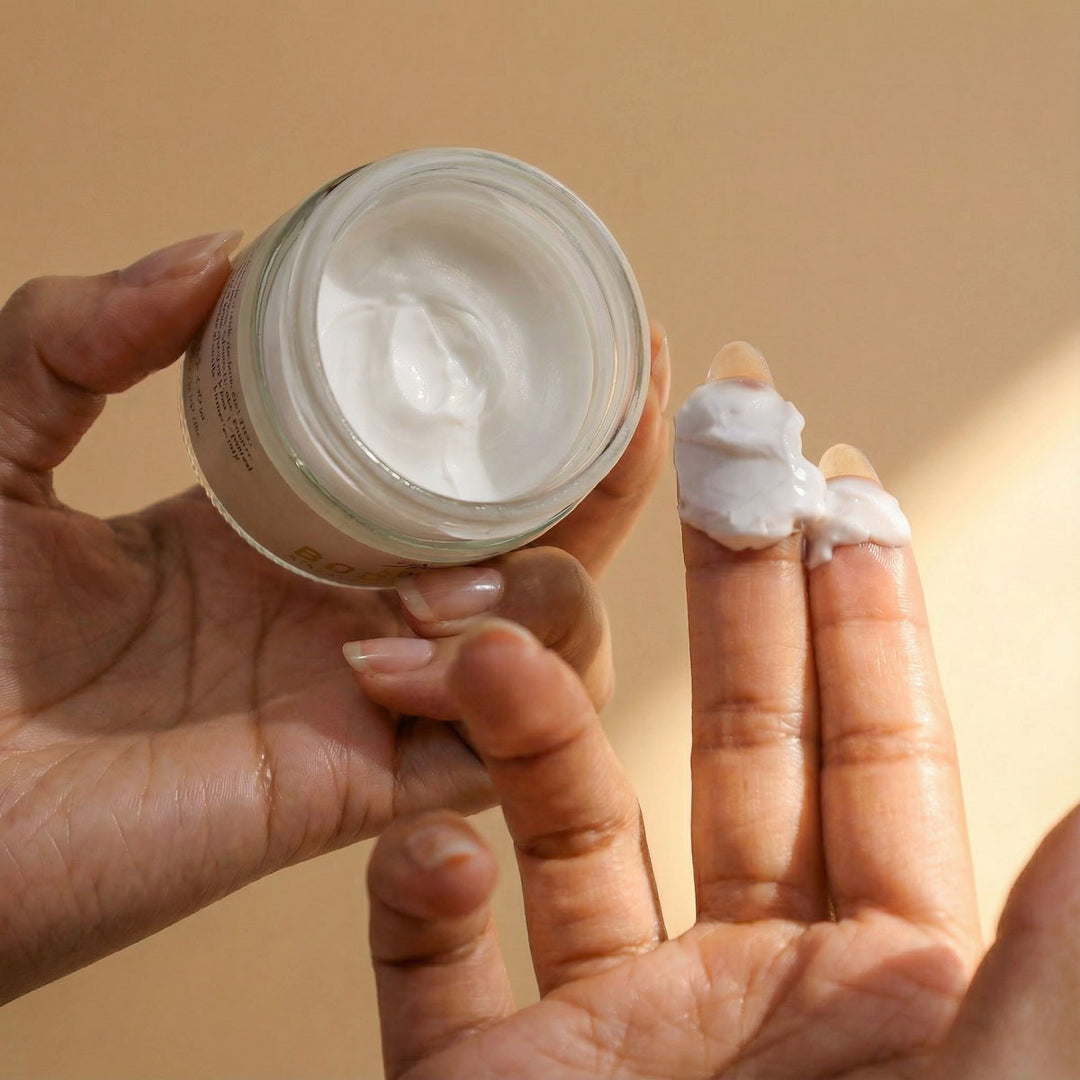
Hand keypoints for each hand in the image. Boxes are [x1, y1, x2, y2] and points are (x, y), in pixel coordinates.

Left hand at [0, 233, 669, 1002]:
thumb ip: (78, 336)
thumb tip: (216, 251)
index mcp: (287, 532)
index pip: (447, 471)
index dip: (533, 412)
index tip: (595, 341)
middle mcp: (349, 609)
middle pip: (536, 548)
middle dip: (603, 480)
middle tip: (628, 406)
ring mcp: (364, 700)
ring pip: (545, 648)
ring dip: (535, 598)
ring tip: (434, 584)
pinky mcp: (355, 792)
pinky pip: (486, 752)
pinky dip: (496, 703)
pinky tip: (401, 658)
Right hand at [367, 459, 1078, 1075]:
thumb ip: (1042, 962)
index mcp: (872, 978)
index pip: (872, 751)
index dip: (859, 608)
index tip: (838, 480)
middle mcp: (743, 983)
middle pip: (731, 740)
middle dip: (725, 586)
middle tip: (716, 453)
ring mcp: (608, 1027)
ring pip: (562, 822)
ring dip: (521, 721)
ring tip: (489, 648)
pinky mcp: (483, 1079)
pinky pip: (429, 954)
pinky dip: (411, 892)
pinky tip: (429, 850)